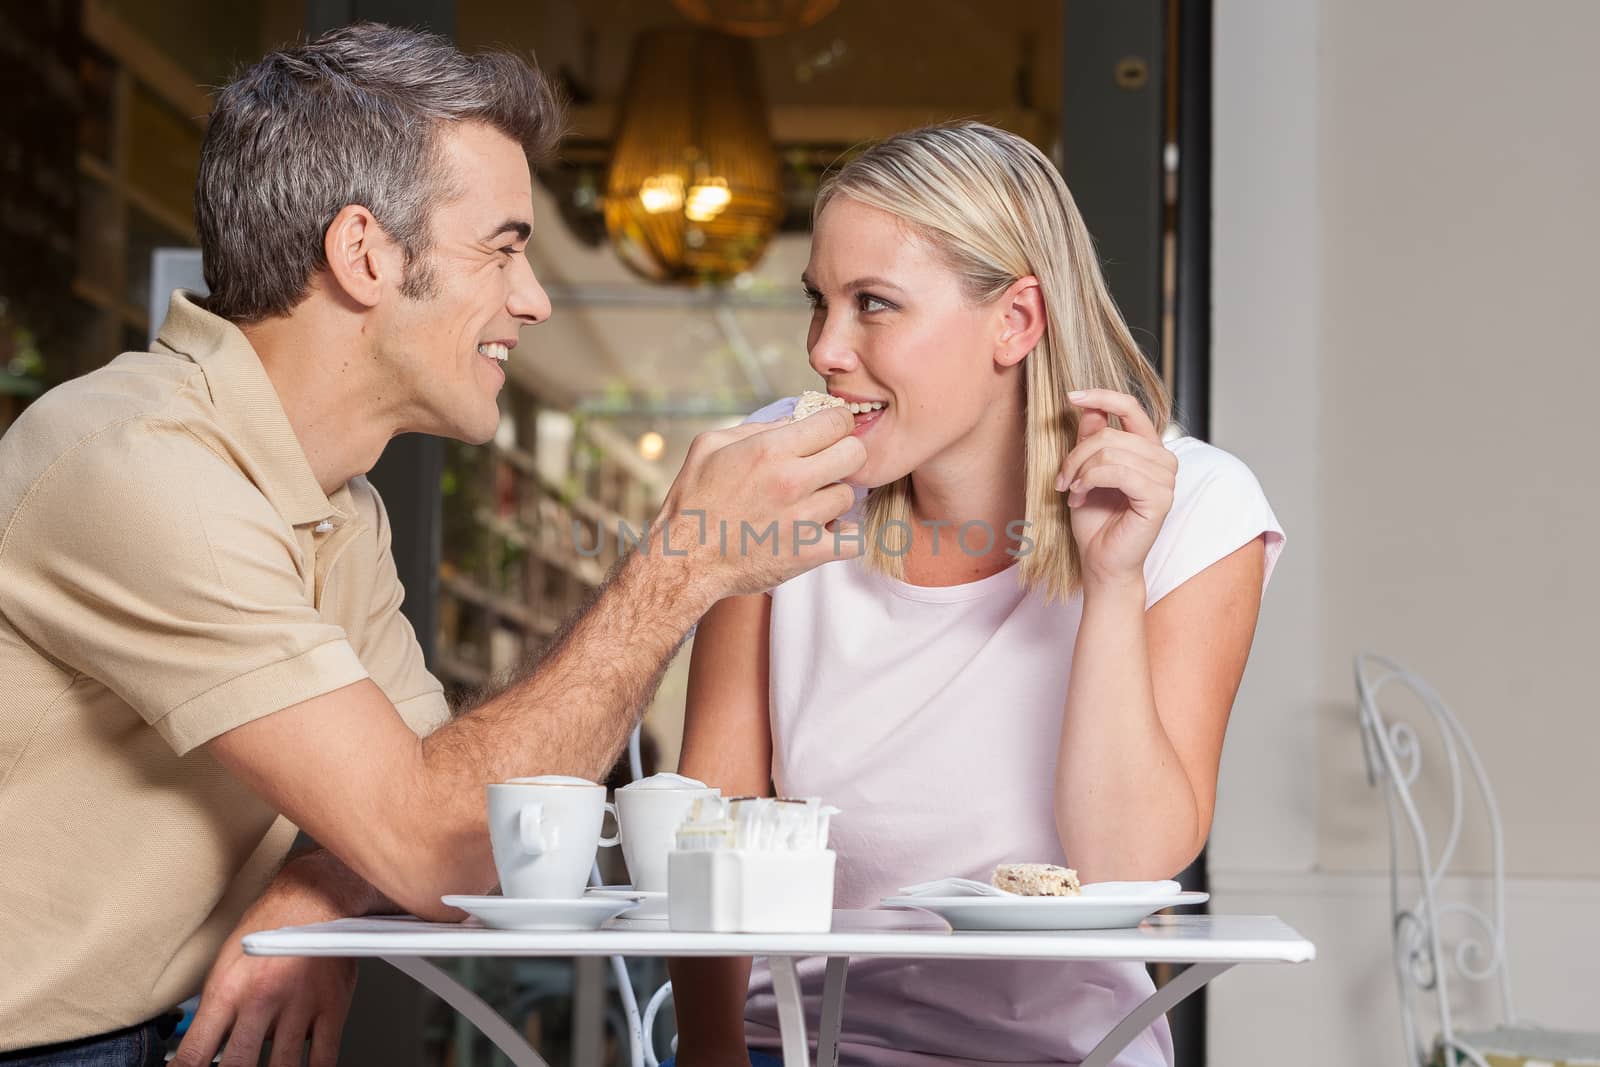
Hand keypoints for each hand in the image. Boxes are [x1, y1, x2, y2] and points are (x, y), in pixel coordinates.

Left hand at [173, 859, 360, 1066]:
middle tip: (238, 1066)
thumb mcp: (227, 961)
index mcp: (227, 989)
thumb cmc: (271, 923)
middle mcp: (261, 998)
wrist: (316, 893)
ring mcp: (299, 1004)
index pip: (195, 1053)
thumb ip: (219, 1008)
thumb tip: (210, 1048)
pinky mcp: (332, 1005)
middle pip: (238, 1065)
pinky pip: (323, 1058)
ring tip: (271, 1066)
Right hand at [652, 408, 865, 597]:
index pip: (836, 422)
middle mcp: (792, 481)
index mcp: (770, 450)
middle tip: (827, 466)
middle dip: (844, 455)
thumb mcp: (711, 446)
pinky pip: (854, 540)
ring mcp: (804, 519)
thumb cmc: (693, 500)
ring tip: (811, 505)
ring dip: (834, 499)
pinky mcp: (809, 553)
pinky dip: (846, 537)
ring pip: (850, 496)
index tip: (829, 433)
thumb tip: (795, 420)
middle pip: (855, 454)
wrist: (685, 559)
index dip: (836, 424)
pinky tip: (827, 532)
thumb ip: (757, 428)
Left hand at [1056, 389, 1176, 589]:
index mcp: (1148, 450)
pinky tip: (1078, 497)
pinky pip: (1117, 472)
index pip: (1131, 408)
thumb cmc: (1095, 521)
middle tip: (1060, 479)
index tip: (1071, 396)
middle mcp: (1163, 460)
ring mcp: (1166, 479)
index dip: (1102, 397)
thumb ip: (1092, 439)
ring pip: (1110, 451)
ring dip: (1079, 470)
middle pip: (1110, 434)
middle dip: (1075, 455)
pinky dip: (1089, 481)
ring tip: (1070, 490)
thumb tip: (1088, 406)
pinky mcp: (1160, 498)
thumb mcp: (1086, 471)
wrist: (1100, 562)